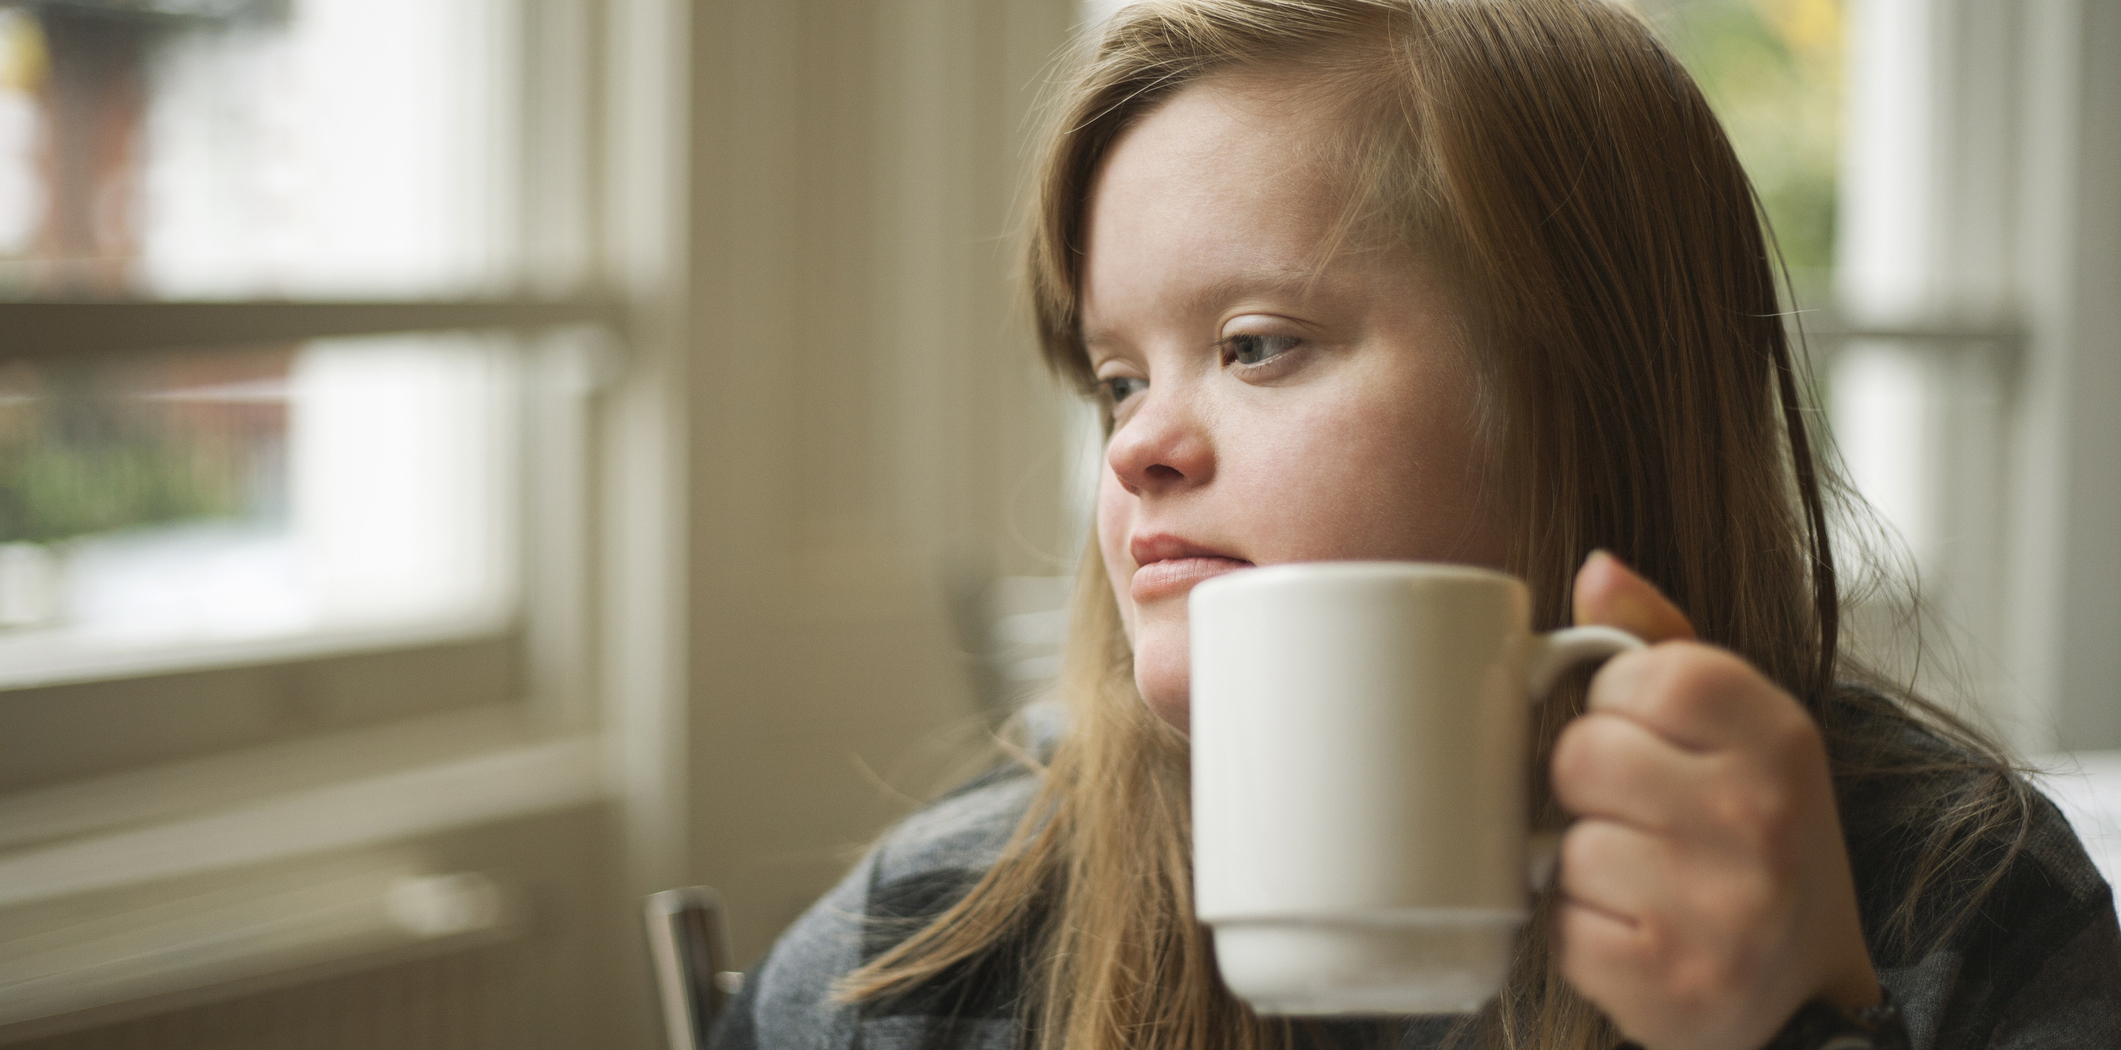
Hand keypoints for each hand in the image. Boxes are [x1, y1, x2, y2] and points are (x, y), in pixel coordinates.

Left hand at [1550, 551, 1879, 1049]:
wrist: (1803, 985)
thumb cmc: (1753, 834)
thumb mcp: (1737, 725)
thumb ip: (1662, 637)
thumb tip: (1596, 568)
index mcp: (1780, 736)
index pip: (1634, 673)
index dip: (1618, 704)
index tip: (1652, 737)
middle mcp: (1761, 817)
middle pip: (1581, 756)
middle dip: (1591, 786)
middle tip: (1643, 814)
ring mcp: (1722, 908)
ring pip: (1567, 846)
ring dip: (1586, 865)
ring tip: (1647, 878)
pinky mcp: (1673, 985)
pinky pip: (1563, 930)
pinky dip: (1584, 934)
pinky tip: (1638, 934)